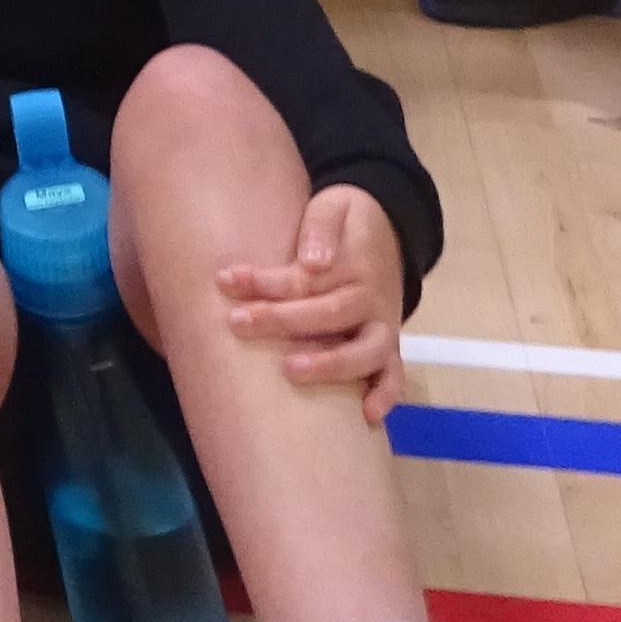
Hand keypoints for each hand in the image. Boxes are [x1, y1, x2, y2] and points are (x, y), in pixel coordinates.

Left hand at [214, 186, 406, 408]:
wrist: (390, 232)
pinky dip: (386, 394)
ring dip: (330, 364)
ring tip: (291, 370)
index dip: (264, 281)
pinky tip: (367, 416)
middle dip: (281, 320)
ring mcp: (383, 326)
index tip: (225, 280)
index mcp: (354, 264)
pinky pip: (395, 375)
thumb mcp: (334, 205)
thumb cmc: (348, 223)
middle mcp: (370, 299)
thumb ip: (321, 227)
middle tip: (237, 323)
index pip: (304, 277)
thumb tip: (315, 262)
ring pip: (365, 352)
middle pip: (328, 314)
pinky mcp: (389, 347)